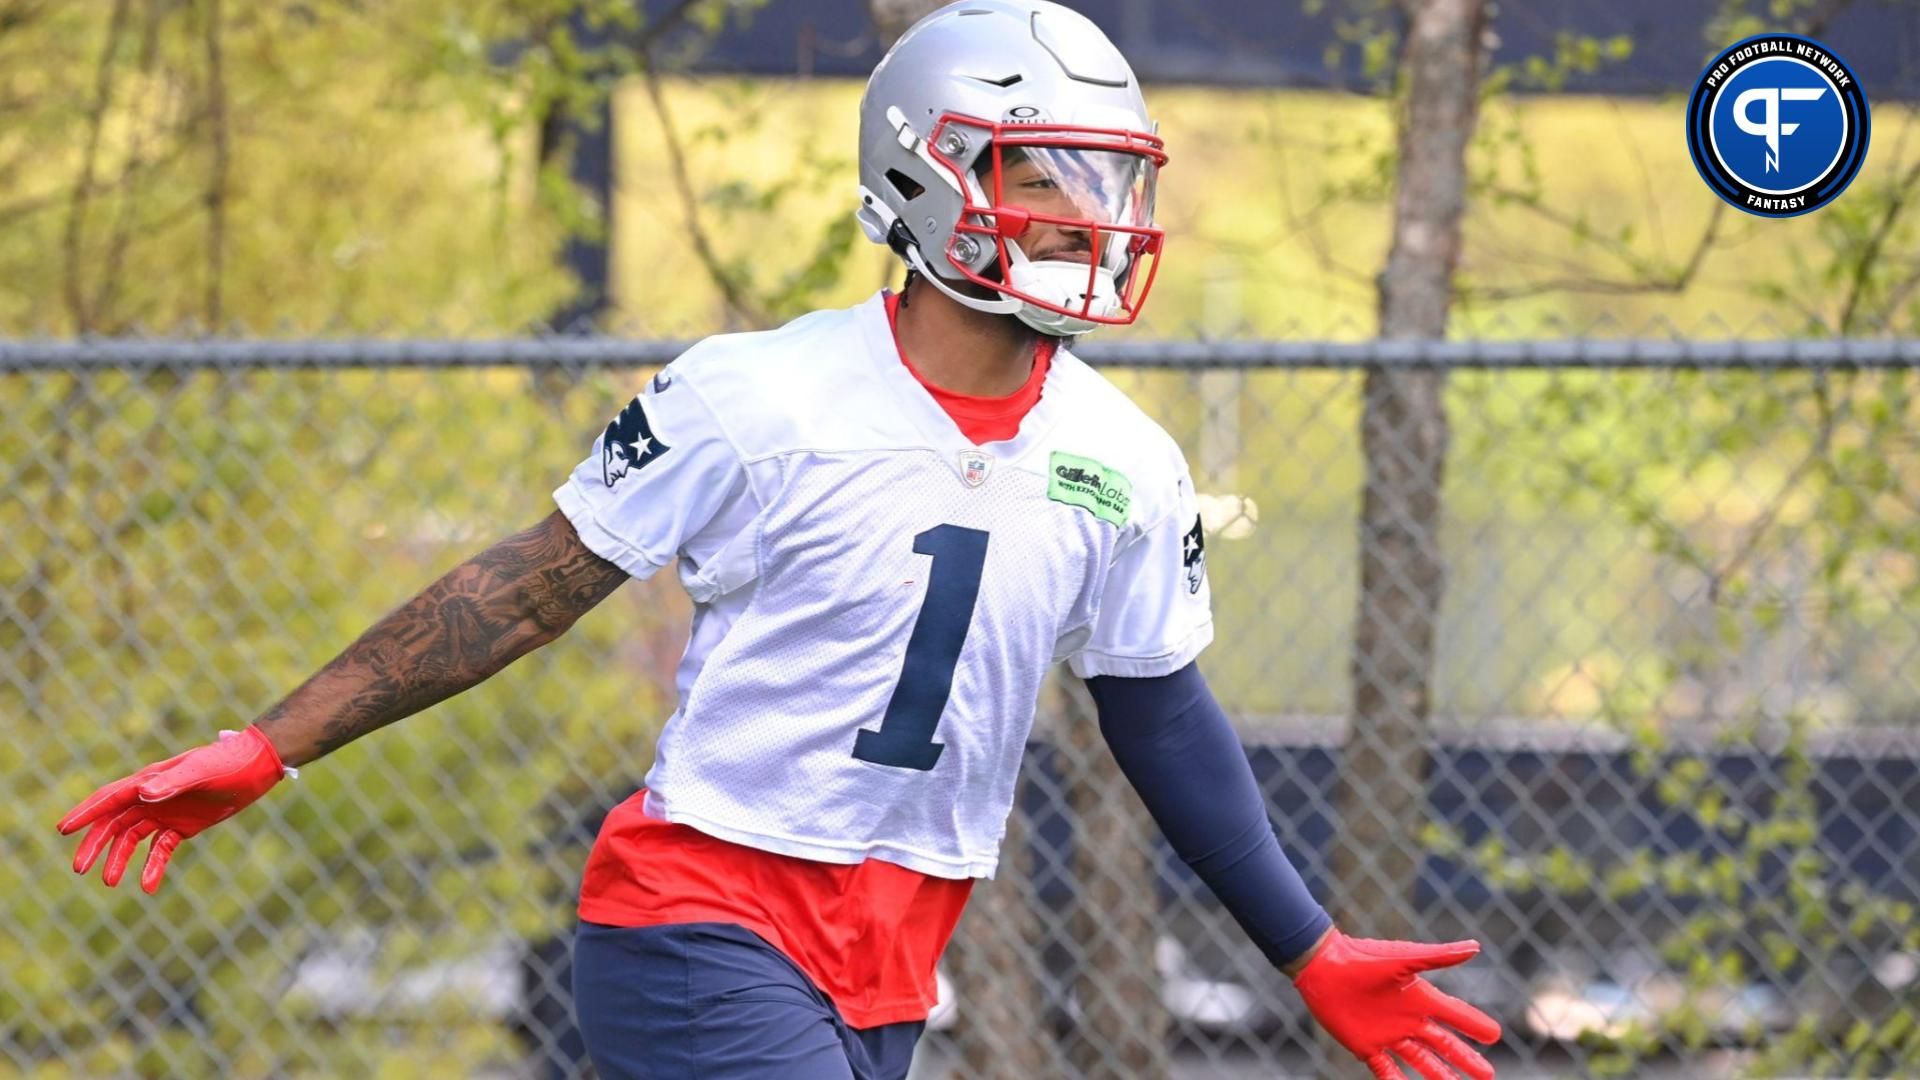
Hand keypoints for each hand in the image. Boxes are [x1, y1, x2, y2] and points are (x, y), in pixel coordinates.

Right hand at [57, 726, 287, 893]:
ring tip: (109, 882)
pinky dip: (152, 867)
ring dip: (119, 859)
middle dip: (94, 845)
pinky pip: (160, 850)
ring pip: (131, 839)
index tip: (63, 830)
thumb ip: (172, 782)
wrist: (255, 767)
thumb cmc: (226, 762)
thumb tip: (142, 794)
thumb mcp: (200, 771)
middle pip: (113, 823)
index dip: (86, 813)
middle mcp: (151, 797)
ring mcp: (164, 813)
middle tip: (79, 868)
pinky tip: (147, 887)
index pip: (109, 799)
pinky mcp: (182, 827)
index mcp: (148, 781)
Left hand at [1293, 927, 1502, 1079]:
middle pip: (1443, 1044)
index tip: (1494, 1035)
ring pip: (1421, 1062)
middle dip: (1465, 1059)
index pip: (1455, 1014)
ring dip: (1440, 1076)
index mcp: (1419, 998)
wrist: (1322, 965)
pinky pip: (1387, 1071)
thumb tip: (1476, 947)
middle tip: (1487, 1075)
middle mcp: (1408, 1018)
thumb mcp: (1404, 959)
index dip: (1473, 1025)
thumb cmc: (1363, 958)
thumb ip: (1439, 957)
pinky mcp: (1366, 1046)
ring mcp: (1388, 1034)